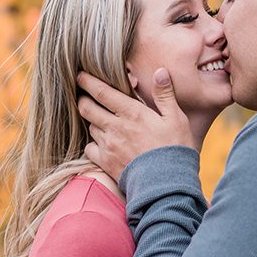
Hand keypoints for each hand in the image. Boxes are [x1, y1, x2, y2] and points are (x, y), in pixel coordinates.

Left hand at [77, 68, 193, 179]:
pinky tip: (102, 143)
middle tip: (85, 96)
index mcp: (132, 113)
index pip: (102, 92)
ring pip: (90, 126)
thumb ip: (165, 95)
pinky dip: (93, 143)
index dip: (88, 82)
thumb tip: (160, 71)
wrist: (167, 185)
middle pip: (87, 108)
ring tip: (100, 119)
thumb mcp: (176, 118)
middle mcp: (115, 127)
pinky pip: (90, 148)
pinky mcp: (105, 162)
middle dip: (83, 99)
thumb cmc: (174, 149)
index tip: (80, 75)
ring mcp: (108, 145)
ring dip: (92, 121)